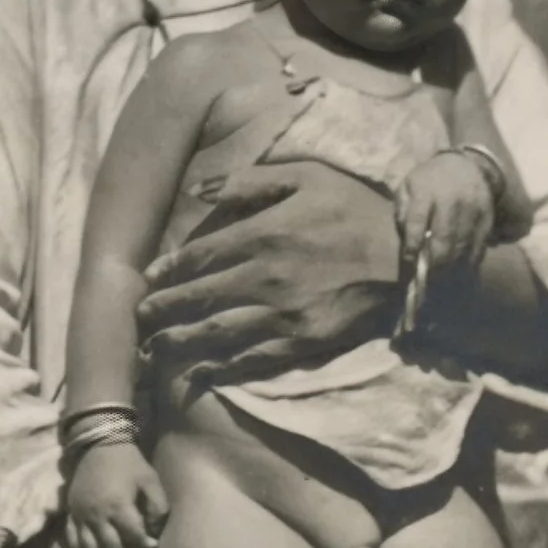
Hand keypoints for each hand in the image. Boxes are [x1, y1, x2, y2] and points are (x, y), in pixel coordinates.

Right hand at [63, 440, 166, 547]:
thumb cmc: (129, 463)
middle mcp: (97, 515)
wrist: (98, 445)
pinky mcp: (71, 515)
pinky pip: (73, 543)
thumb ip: (158, 507)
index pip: (133, 538)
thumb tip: (155, 533)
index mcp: (118, 505)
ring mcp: (81, 516)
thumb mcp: (150, 480)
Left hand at [137, 161, 399, 380]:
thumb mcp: (304, 176)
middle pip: (199, 297)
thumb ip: (247, 181)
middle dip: (163, 310)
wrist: (408, 254)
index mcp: (262, 233)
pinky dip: (222, 367)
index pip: (199, 256)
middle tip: (138, 320)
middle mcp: (265, 276)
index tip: (147, 281)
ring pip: (217, 332)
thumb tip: (197, 189)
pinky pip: (253, 358)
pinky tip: (201, 371)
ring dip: (180, 342)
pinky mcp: (303, 341)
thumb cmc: (354, 208)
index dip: (168, 271)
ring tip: (155, 349)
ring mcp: (283, 313)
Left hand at [396, 148, 498, 270]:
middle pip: (444, 239)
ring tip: (443, 277)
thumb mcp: (408, 187)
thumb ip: (402, 212)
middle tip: (429, 276)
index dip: (413, 244)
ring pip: (462, 245)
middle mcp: (452, 199)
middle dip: (434, 262)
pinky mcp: (488, 217)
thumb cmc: (430, 181)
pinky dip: (470, 261)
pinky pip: (480, 245)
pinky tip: (462, 268)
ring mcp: (473, 208)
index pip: (417, 222)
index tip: (410, 259)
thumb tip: (407, 243)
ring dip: (452, 265)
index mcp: (426, 191)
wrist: (467, 165)